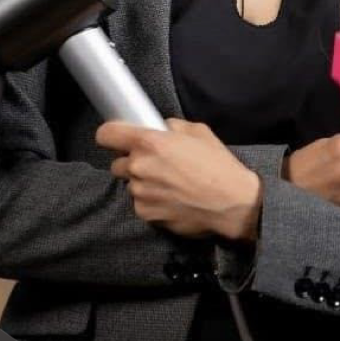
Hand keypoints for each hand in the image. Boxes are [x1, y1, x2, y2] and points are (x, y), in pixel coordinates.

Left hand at [95, 118, 261, 240]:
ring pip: (130, 184)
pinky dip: (151, 200)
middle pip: (117, 163)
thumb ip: (172, 126)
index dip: (111, 135)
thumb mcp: (199, 132)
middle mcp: (139, 167)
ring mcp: (140, 193)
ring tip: (170, 183)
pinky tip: (172, 198)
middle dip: (132, 161)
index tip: (117, 138)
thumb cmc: (218, 166)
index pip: (106, 134)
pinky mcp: (146, 214)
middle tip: (156, 163)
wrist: (233, 204)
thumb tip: (160, 128)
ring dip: (143, 182)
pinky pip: (140, 203)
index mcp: (149, 143)